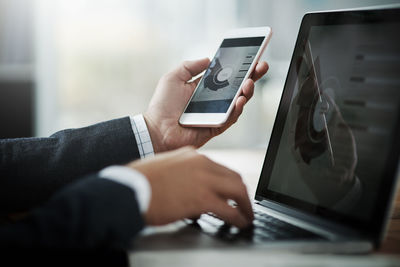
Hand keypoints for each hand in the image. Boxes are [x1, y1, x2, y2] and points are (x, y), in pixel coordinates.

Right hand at [126, 146, 253, 227]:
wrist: (130, 189)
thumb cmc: (140, 180)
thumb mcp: (165, 167)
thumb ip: (182, 173)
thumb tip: (189, 187)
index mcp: (192, 155)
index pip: (219, 167)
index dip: (229, 182)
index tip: (231, 191)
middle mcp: (202, 163)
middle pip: (234, 177)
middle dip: (242, 192)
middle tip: (244, 204)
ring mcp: (204, 180)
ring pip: (237, 190)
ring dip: (245, 205)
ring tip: (246, 215)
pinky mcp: (203, 199)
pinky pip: (229, 209)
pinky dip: (239, 217)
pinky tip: (240, 223)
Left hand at [143, 58, 268, 152]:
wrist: (157, 130)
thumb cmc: (162, 106)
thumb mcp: (173, 78)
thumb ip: (190, 66)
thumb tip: (208, 59)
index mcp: (204, 88)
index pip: (226, 75)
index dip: (239, 67)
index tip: (251, 57)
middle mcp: (213, 100)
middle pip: (238, 87)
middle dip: (252, 76)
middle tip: (261, 66)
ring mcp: (216, 114)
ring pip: (238, 102)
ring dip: (246, 92)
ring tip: (249, 83)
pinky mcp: (217, 127)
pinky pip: (231, 118)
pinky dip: (237, 109)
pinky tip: (240, 100)